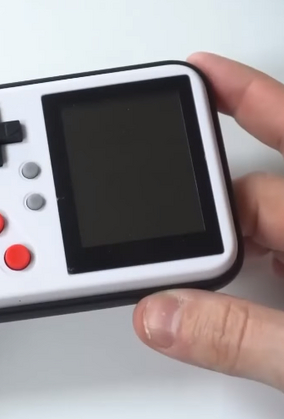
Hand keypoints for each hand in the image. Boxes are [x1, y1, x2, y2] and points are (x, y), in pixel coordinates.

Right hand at [134, 52, 283, 390]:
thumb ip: (239, 336)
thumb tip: (160, 316)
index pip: (276, 142)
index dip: (236, 99)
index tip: (200, 69)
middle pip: (257, 193)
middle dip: (205, 214)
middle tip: (177, 261)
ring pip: (270, 227)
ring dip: (231, 249)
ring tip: (218, 300)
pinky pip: (282, 255)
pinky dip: (257, 270)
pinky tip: (250, 307)